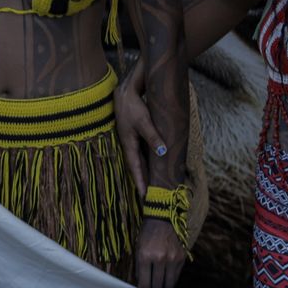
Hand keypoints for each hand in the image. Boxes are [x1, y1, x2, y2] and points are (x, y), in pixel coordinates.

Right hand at [114, 74, 165, 195]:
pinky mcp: (136, 133)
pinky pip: (142, 151)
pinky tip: (154, 163)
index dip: (140, 182)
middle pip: (137, 166)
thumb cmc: (132, 105)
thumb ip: (153, 137)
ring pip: (140, 159)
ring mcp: (132, 139)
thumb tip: (163, 152)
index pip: (135, 168)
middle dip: (142, 181)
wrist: (124, 90)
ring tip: (152, 184)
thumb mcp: (143, 121)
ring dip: (145, 171)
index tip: (145, 197)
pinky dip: (147, 160)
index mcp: (128, 143)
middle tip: (149, 197)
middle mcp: (129, 143)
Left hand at [134, 218, 184, 287]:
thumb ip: (140, 267)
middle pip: (158, 285)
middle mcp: (160, 258)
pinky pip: (177, 275)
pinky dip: (172, 285)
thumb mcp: (138, 249)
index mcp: (145, 256)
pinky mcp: (181, 258)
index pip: (145, 282)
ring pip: (169, 283)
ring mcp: (172, 258)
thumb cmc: (146, 234)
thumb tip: (142, 284)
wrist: (162, 218)